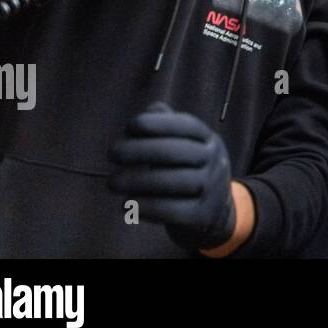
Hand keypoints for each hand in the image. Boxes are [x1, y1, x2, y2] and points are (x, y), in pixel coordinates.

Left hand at [108, 102, 236, 252]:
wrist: (215, 213)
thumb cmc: (188, 172)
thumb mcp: (185, 147)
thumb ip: (166, 128)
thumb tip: (149, 112)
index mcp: (210, 140)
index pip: (187, 126)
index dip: (159, 123)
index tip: (130, 125)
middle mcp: (216, 161)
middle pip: (177, 152)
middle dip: (140, 150)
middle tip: (112, 153)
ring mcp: (213, 189)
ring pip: (173, 182)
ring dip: (137, 181)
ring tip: (112, 182)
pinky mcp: (203, 216)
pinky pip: (172, 210)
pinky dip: (146, 207)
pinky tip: (126, 205)